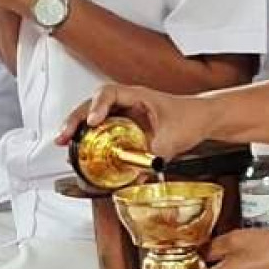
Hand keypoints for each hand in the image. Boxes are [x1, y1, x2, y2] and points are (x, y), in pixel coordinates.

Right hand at [63, 82, 213, 158]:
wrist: (204, 119)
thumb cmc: (192, 118)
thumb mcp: (172, 140)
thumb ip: (153, 157)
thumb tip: (134, 175)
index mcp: (138, 96)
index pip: (109, 93)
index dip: (97, 106)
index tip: (92, 122)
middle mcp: (128, 101)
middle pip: (93, 104)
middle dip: (75, 119)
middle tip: (64, 136)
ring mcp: (125, 112)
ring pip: (94, 115)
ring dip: (78, 128)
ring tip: (64, 142)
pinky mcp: (125, 125)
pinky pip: (103, 128)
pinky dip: (90, 137)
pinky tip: (81, 149)